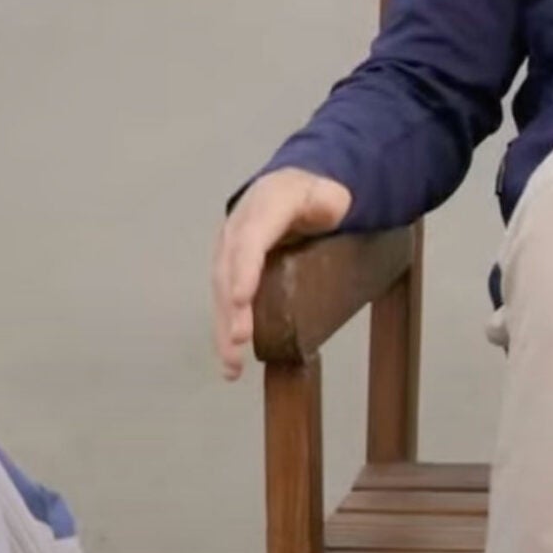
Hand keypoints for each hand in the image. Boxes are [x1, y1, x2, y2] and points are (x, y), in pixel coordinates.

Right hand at [212, 167, 351, 380]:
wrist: (292, 188)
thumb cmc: (314, 196)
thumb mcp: (327, 194)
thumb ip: (328, 203)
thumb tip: (330, 210)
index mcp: (264, 205)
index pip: (251, 239)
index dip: (245, 269)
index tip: (242, 298)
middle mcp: (238, 229)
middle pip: (230, 270)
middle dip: (232, 308)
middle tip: (239, 339)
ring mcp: (230, 251)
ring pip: (221, 292)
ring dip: (224, 328)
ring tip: (232, 364)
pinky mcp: (229, 271)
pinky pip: (224, 301)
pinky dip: (224, 331)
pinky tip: (230, 362)